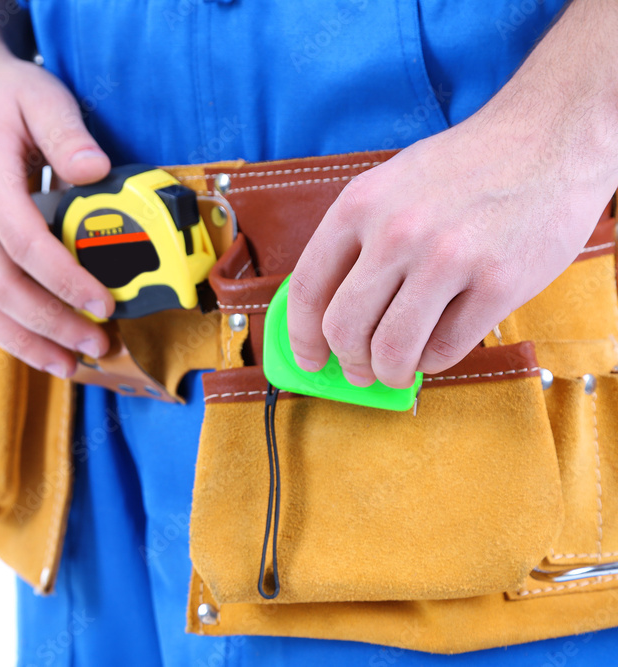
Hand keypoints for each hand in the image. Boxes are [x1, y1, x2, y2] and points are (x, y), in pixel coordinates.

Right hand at [0, 36, 113, 377]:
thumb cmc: (3, 94)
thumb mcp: (42, 95)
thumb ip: (69, 134)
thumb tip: (96, 173)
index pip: (24, 245)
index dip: (65, 280)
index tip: (105, 303)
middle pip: (3, 288)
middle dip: (52, 324)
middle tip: (98, 343)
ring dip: (27, 342)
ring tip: (72, 363)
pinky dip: (9, 333)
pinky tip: (41, 349)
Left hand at [287, 106, 614, 388]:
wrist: (549, 135)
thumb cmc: (463, 169)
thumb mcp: (390, 186)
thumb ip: (356, 243)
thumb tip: (330, 314)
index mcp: (359, 205)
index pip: (307, 289)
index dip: (300, 336)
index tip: (307, 358)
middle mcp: (397, 232)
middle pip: (344, 329)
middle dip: (348, 363)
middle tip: (359, 371)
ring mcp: (448, 258)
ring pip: (392, 351)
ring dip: (389, 373)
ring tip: (397, 370)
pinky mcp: (498, 283)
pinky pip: (445, 349)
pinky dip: (433, 361)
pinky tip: (436, 346)